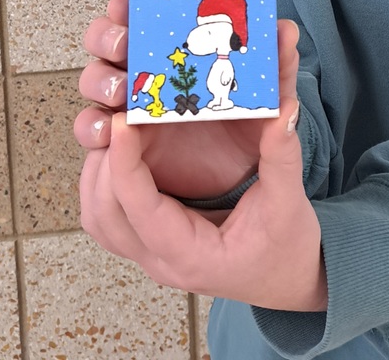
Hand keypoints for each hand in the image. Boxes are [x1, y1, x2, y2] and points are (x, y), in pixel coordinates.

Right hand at [75, 0, 296, 200]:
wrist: (244, 185)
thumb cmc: (252, 130)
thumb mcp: (268, 97)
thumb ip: (277, 67)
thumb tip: (286, 30)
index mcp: (176, 51)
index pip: (139, 16)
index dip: (126, 6)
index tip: (128, 4)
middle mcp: (147, 73)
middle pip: (105, 42)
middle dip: (107, 36)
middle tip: (125, 45)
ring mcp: (129, 108)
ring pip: (93, 82)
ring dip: (99, 79)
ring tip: (121, 91)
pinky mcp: (122, 147)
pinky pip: (94, 132)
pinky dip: (94, 128)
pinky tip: (111, 130)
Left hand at [79, 21, 326, 310]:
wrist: (289, 278)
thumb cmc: (287, 250)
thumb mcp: (290, 204)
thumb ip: (282, 158)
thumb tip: (283, 109)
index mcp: (193, 256)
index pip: (142, 211)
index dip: (126, 164)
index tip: (123, 122)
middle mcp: (163, 260)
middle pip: (105, 216)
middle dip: (105, 163)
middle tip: (118, 115)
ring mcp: (152, 255)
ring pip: (98, 219)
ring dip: (99, 172)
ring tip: (115, 128)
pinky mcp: (152, 241)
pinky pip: (109, 217)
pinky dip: (105, 182)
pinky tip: (119, 152)